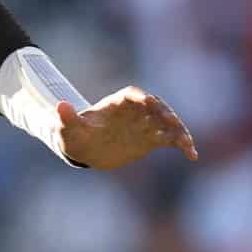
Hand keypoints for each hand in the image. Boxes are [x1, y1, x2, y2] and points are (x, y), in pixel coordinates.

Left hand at [56, 88, 197, 169]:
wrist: (86, 148)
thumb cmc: (75, 134)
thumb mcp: (67, 128)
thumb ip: (66, 117)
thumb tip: (59, 105)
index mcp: (117, 103)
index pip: (133, 95)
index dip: (141, 98)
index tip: (150, 102)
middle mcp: (135, 110)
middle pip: (155, 107)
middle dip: (164, 112)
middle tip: (172, 122)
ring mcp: (146, 124)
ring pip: (167, 123)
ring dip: (179, 130)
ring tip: (186, 143)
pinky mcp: (152, 139)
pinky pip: (171, 139)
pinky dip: (182, 145)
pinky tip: (192, 155)